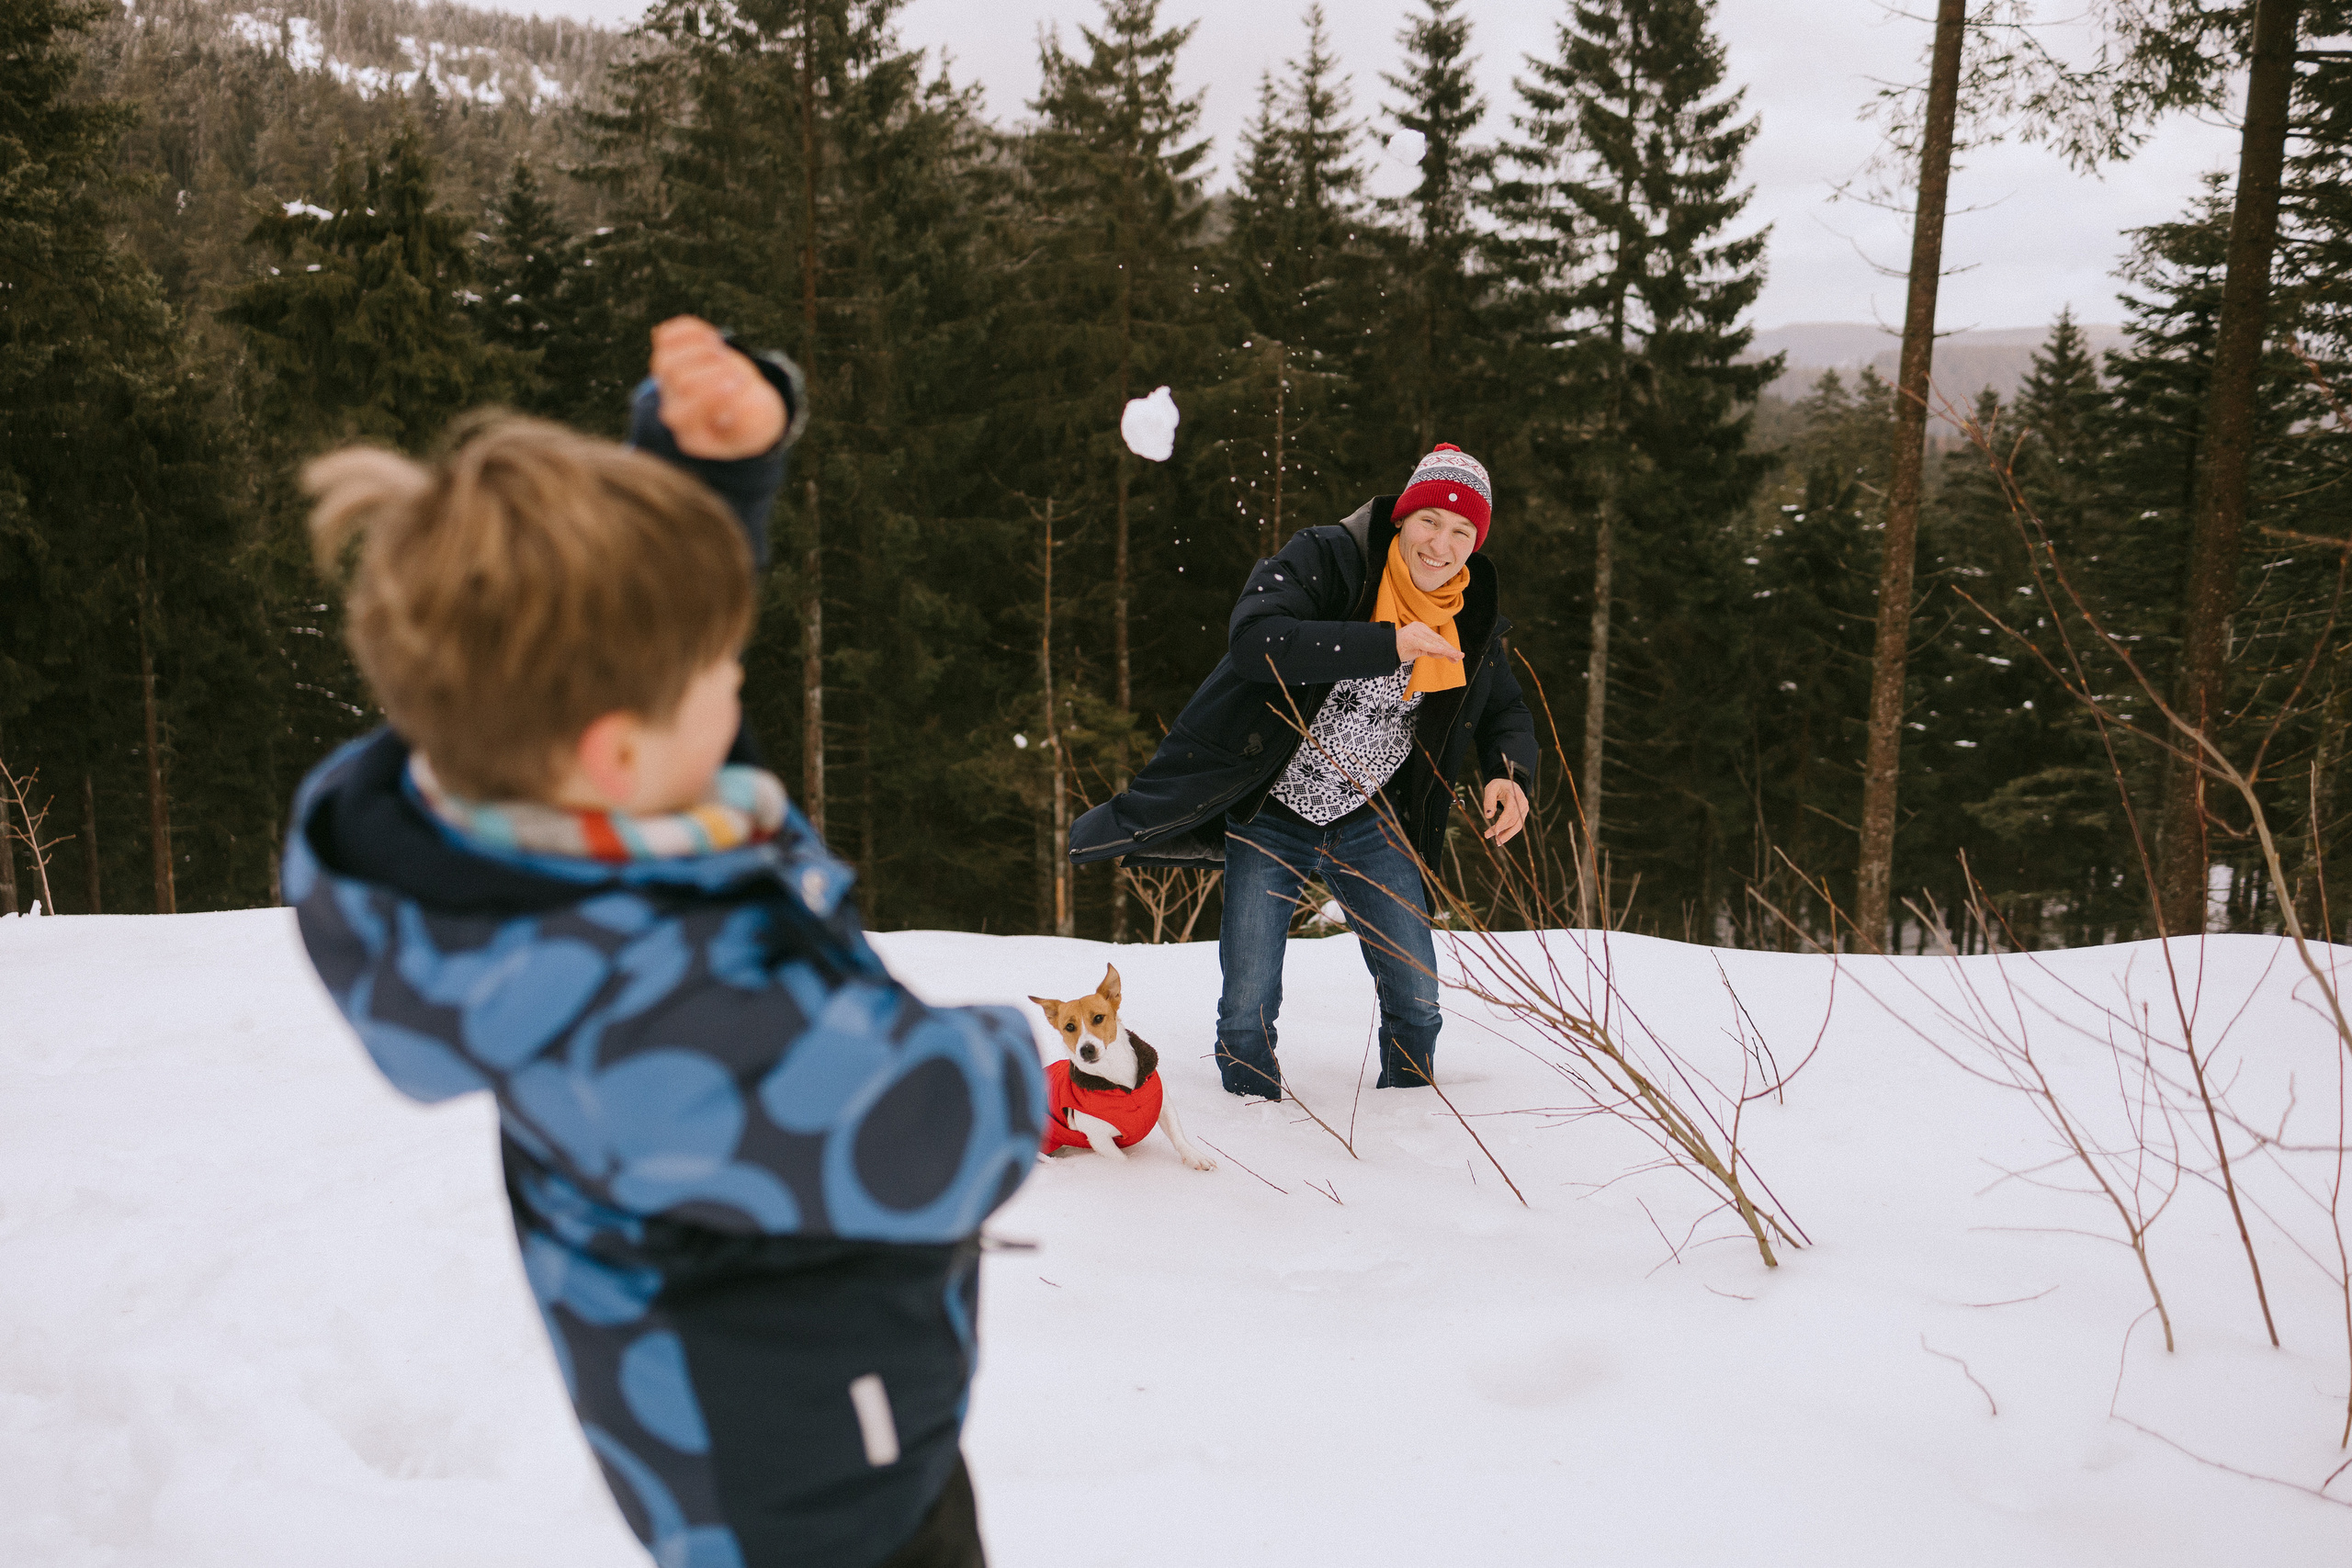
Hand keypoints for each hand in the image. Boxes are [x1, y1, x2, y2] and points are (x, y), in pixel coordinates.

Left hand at [650, 316, 785, 459]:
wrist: (742, 407)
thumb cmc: (751, 417)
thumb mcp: (757, 424)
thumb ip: (746, 414)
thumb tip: (730, 395)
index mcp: (691, 434)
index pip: (682, 413)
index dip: (708, 394)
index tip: (740, 382)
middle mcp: (673, 408)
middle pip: (677, 382)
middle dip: (711, 370)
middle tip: (739, 371)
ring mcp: (667, 383)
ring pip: (665, 359)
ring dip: (699, 349)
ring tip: (723, 352)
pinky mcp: (671, 357)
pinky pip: (667, 337)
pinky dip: (688, 330)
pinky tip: (713, 337)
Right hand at [1395, 621, 1462, 664]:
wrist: (1385, 649)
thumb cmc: (1400, 649)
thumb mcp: (1418, 650)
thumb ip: (1430, 650)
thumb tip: (1442, 653)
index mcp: (1421, 628)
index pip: (1438, 638)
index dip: (1448, 647)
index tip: (1456, 655)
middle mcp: (1419, 627)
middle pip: (1438, 639)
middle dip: (1450, 649)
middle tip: (1459, 656)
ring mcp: (1415, 631)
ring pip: (1434, 642)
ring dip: (1446, 650)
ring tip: (1455, 656)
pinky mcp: (1411, 637)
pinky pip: (1425, 644)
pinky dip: (1435, 648)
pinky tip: (1443, 652)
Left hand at [1482, 777, 1528, 844]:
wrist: (1509, 784)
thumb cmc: (1498, 786)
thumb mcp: (1491, 788)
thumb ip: (1489, 800)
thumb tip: (1488, 816)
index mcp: (1515, 794)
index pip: (1510, 810)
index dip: (1502, 822)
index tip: (1494, 831)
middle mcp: (1523, 803)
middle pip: (1513, 820)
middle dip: (1501, 829)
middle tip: (1487, 835)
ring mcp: (1524, 809)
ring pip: (1517, 825)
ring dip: (1507, 835)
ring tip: (1497, 842)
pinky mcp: (1523, 814)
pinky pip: (1517, 825)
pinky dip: (1509, 832)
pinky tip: (1501, 837)